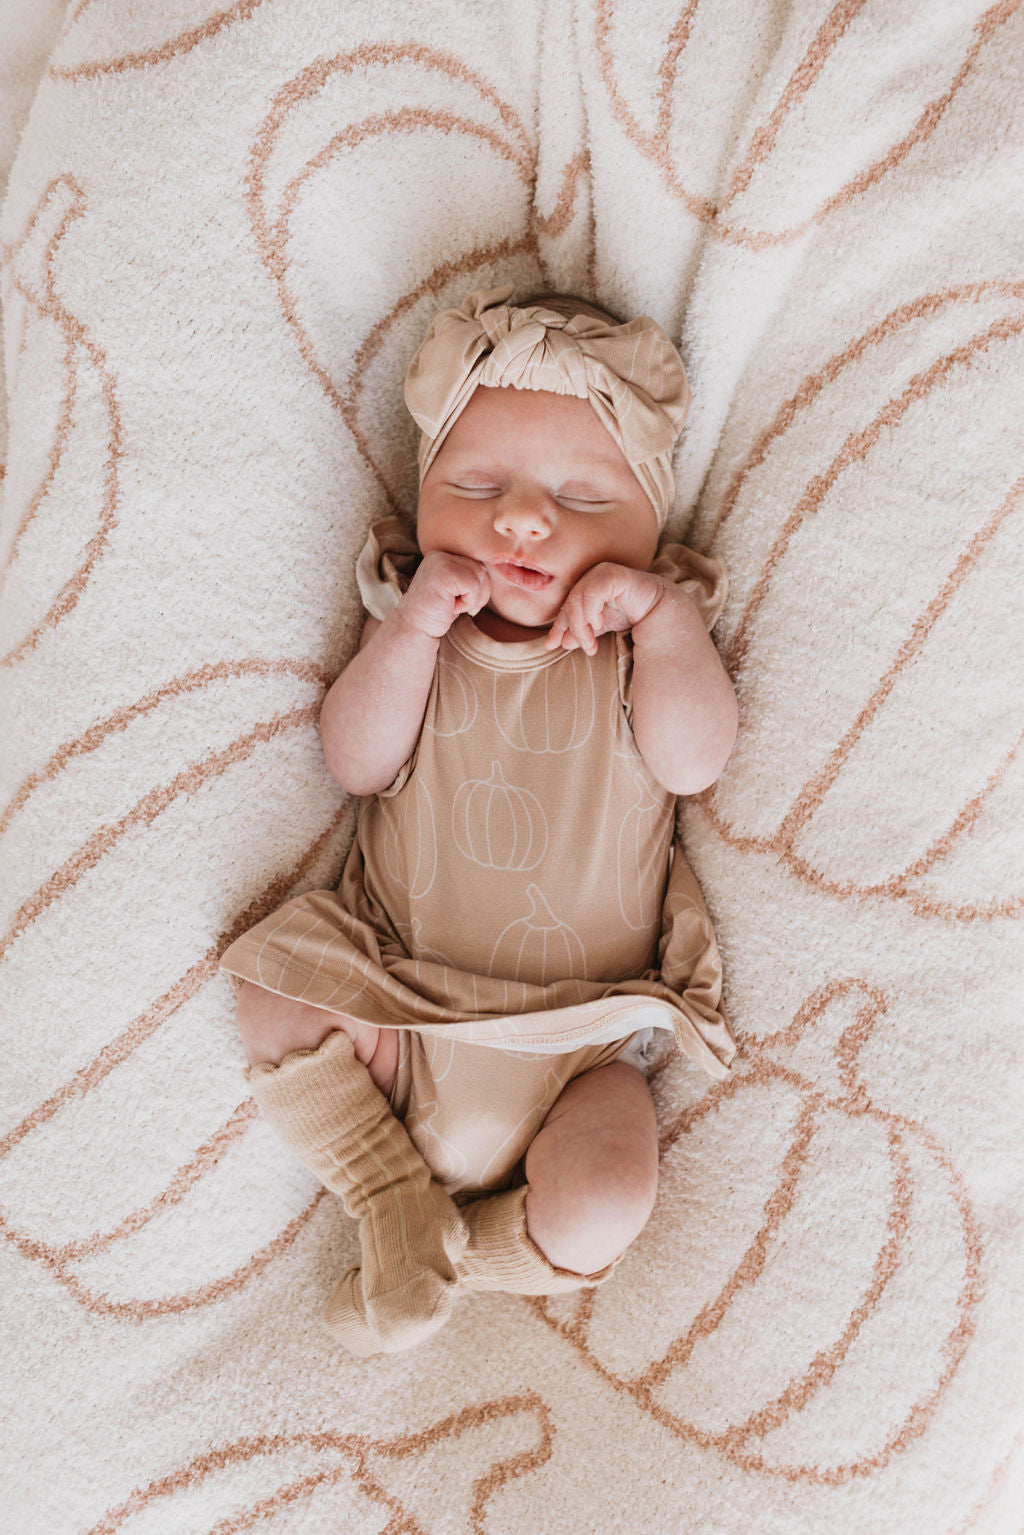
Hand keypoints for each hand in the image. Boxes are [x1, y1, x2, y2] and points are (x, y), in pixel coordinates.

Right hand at [395, 551, 490, 639]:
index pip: (478, 566)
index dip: (476, 589)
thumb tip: (504, 569)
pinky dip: (467, 602)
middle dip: (477, 594)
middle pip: (482, 570)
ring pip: (480, 578)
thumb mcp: (458, 589)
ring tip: (451, 605)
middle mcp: (441, 554)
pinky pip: (473, 586)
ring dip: (471, 600)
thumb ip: (472, 575)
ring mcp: (440, 561)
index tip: (458, 601)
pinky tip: (450, 606)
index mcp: (444, 554)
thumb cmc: (439, 612)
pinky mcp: (443, 573)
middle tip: (456, 605)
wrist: (415, 628)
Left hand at [545, 563, 665, 654]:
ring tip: (592, 645)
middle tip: (586, 649)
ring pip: (578, 600)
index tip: (551, 645)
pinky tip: (599, 623)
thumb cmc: (632, 615)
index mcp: (586, 584)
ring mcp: (602, 572)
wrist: (659, 610)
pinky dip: (591, 611)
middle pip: (569, 603)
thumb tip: (559, 643)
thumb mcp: (601, 626)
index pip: (565, 605)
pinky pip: (592, 593)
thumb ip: (582, 632)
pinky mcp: (613, 574)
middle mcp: (591, 575)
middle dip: (573, 630)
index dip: (557, 626)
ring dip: (581, 627)